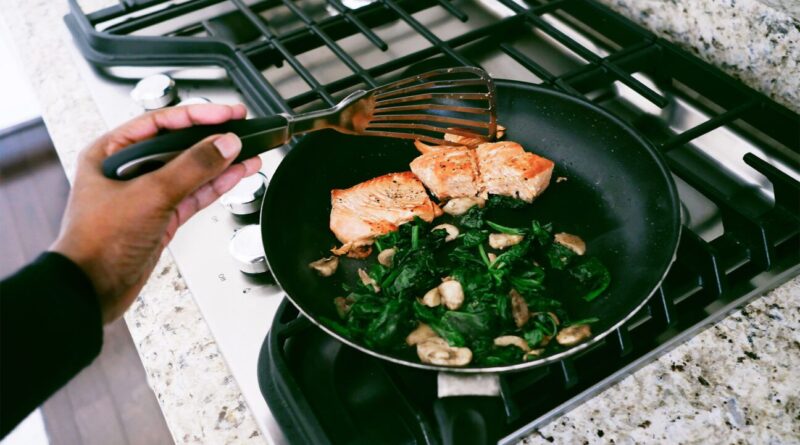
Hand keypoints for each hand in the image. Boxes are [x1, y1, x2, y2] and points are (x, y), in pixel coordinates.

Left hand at [51, 104, 261, 322]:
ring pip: (191, 171)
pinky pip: (194, 194)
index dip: (198, 115)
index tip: (228, 113)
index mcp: (111, 152)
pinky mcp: (161, 217)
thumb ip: (192, 167)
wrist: (92, 288)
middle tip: (241, 128)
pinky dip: (216, 185)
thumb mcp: (150, 194)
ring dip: (220, 163)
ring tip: (249, 152)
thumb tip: (223, 144)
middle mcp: (128, 170)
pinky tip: (236, 175)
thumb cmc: (97, 241)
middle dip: (212, 139)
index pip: (162, 122)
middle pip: (179, 145)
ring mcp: (147, 195)